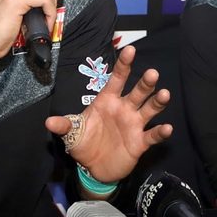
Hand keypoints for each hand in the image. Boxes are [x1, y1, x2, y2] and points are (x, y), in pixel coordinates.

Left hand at [45, 45, 172, 183]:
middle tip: (153, 73)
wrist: (94, 167)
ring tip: (164, 94)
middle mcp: (124, 109)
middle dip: (145, 82)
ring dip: (157, 102)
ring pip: (149, 109)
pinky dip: (160, 132)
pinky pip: (152, 135)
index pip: (117, 79)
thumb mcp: (72, 133)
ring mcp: (134, 124)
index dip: (124, 65)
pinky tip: (167, 128)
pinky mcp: (140, 142)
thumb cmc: (85, 142)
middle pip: (138, 92)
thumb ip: (64, 125)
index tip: (130, 50)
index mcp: (108, 101)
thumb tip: (48, 122)